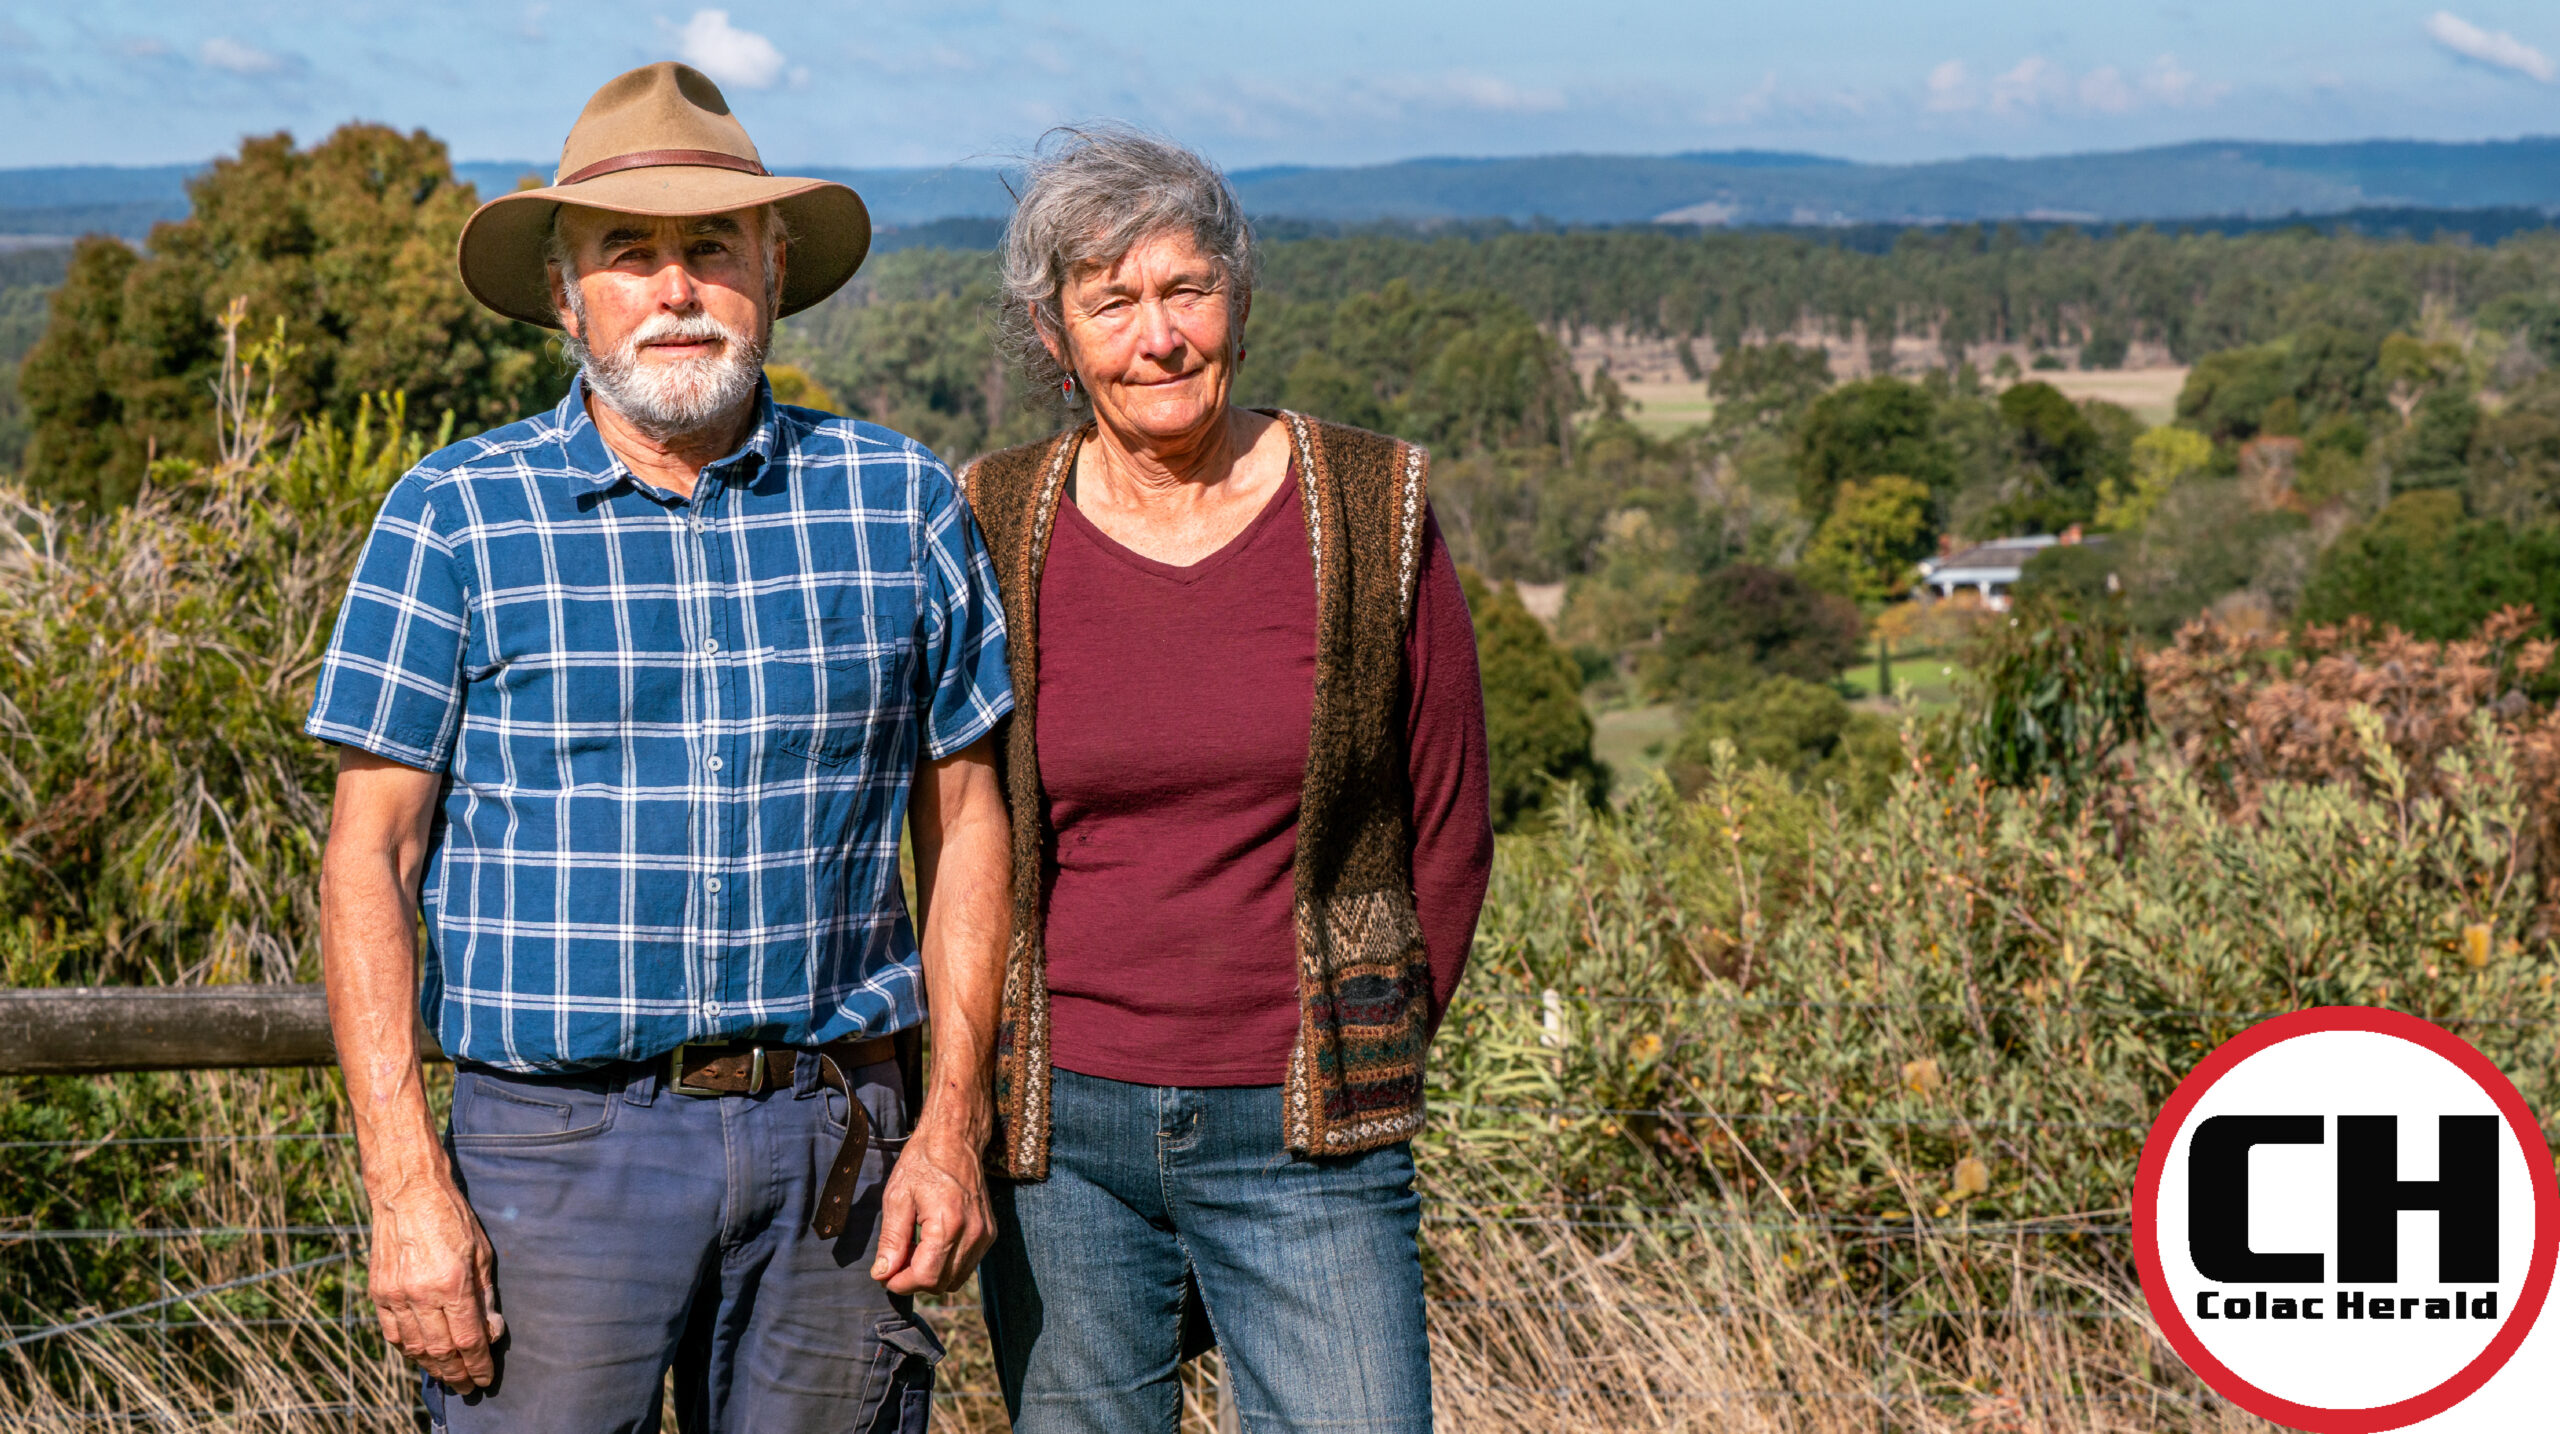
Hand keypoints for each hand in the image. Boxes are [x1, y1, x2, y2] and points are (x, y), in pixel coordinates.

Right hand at [366, 1172, 504, 1392]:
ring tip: (449, 1376)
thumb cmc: (452, 1218)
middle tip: (468, 1387)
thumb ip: (486, 1295)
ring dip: (433, 1367)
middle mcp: (420, 1294)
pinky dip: (408, 1350)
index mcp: (452, 1283)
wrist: (407, 1192)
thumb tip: (491, 1332)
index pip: (468, 1340)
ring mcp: (395, 1294)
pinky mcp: (379, 1292)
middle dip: (457, 1374)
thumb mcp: (482, 1252)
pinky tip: (422, 1355)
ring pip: (414, 1347)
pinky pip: (393, 1333)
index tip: (485, 1379)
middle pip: (440, 1351)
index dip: (478, 1365)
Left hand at [870, 1116, 994, 1293]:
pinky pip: (967, 1265)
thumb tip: (883, 1274)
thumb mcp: (897, 1197)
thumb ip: (891, 1240)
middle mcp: (973, 1233)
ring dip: (931, 1274)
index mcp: (948, 1224)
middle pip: (941, 1283)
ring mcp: (985, 1234)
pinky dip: (947, 1264)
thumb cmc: (923, 1163)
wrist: (955, 1139)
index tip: (884, 1275)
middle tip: (895, 1261)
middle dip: (914, 1280)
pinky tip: (931, 1244)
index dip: (901, 1283)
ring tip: (913, 1251)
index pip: (926, 1277)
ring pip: (955, 1279)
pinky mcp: (989, 1233)